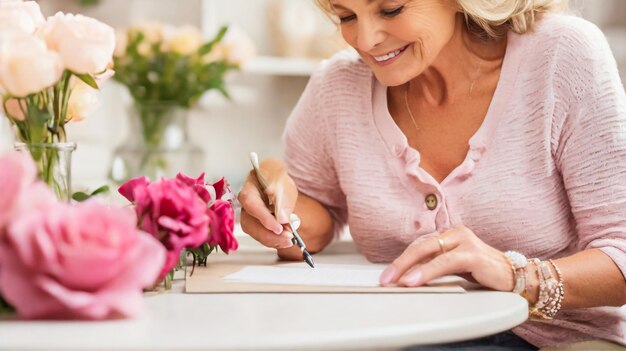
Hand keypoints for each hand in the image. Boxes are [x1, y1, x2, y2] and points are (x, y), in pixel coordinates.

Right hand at [238, 157, 298, 248]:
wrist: (275, 183)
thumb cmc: (277, 178)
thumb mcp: (284, 183)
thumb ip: (283, 198)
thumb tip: (282, 218)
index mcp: (249, 188)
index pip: (252, 205)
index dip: (264, 218)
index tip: (278, 227)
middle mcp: (245, 204)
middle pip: (249, 223)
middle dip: (269, 234)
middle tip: (287, 236)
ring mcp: (248, 216)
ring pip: (254, 232)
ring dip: (272, 240)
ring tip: (289, 240)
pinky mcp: (254, 225)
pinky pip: (260, 236)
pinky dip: (273, 241)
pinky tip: (284, 241)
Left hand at [379, 226, 514, 290]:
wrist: (518, 279)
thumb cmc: (486, 274)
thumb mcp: (455, 269)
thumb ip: (435, 268)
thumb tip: (407, 278)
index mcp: (450, 235)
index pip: (419, 245)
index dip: (401, 260)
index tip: (386, 275)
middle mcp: (456, 234)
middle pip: (420, 245)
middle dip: (400, 263)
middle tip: (385, 278)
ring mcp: (466, 242)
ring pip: (429, 251)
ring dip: (409, 267)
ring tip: (396, 281)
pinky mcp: (474, 255)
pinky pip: (445, 262)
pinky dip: (427, 271)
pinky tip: (415, 280)